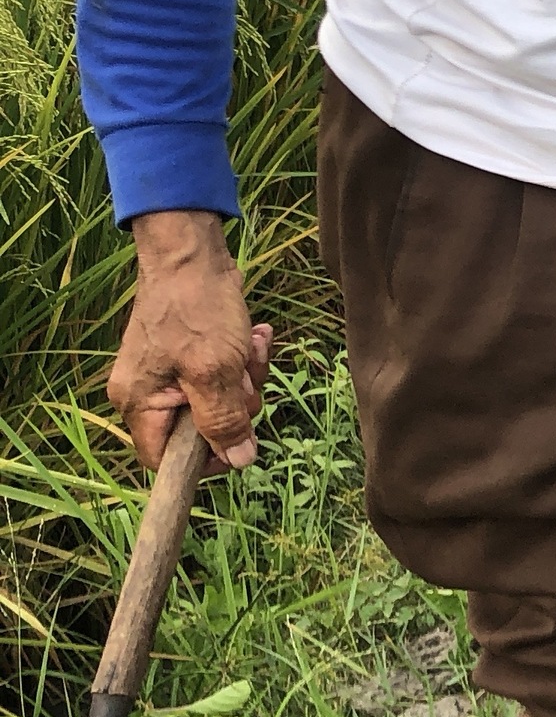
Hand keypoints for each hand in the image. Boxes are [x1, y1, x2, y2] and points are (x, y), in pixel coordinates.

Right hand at [107, 211, 272, 470]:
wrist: (193, 254)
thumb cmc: (197, 309)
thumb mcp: (215, 372)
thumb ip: (224, 421)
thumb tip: (239, 462)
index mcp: (139, 402)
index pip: (164, 458)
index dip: (204, 459)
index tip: (239, 441)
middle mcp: (146, 391)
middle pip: (201, 428)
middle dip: (236, 403)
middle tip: (245, 376)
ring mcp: (168, 371)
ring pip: (220, 399)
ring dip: (246, 375)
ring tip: (249, 345)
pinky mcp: (190, 353)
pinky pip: (224, 372)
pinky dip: (243, 357)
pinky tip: (255, 335)